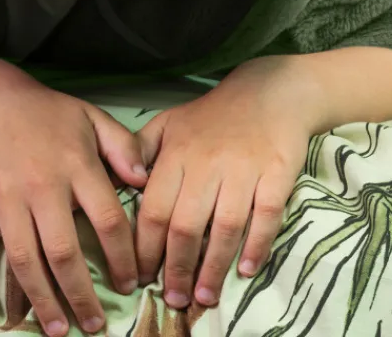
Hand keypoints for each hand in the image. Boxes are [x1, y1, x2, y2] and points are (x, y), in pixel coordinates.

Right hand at [0, 56, 148, 335]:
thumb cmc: (44, 111)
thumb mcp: (90, 116)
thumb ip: (122, 145)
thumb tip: (145, 180)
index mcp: (75, 165)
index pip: (108, 220)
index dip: (123, 257)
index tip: (131, 283)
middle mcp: (40, 187)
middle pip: (64, 252)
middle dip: (81, 295)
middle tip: (95, 325)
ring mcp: (5, 200)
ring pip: (23, 261)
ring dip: (40, 301)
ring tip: (57, 330)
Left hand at [134, 57, 316, 308]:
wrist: (270, 92)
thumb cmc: (213, 115)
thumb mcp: (168, 123)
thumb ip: (139, 151)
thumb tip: (114, 182)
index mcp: (177, 153)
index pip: (153, 208)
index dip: (144, 248)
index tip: (139, 276)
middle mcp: (207, 163)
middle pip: (186, 225)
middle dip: (176, 268)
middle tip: (173, 299)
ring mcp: (244, 169)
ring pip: (224, 227)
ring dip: (213, 267)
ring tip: (204, 296)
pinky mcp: (276, 173)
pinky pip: (265, 216)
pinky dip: (256, 246)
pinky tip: (246, 270)